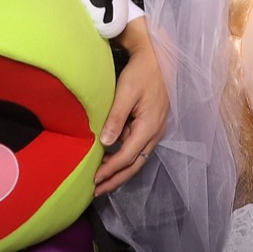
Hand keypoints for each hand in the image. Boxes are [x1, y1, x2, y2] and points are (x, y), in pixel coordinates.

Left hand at [93, 17, 168, 196]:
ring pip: (137, 159)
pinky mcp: (151, 126)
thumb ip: (116, 117)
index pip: (127, 157)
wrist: (158, 59)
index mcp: (149, 127)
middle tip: (97, 191)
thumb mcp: (126, 92)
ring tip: (102, 181)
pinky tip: (111, 160)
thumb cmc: (141, 73)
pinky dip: (124, 159)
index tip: (95, 180)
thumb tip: (106, 143)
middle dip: (116, 180)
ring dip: (120, 171)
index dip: (111, 170)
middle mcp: (154, 133)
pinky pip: (137, 149)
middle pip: (135, 165)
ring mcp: (154, 131)